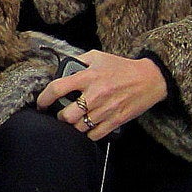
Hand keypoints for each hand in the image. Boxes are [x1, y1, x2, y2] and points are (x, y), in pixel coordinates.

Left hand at [35, 51, 167, 141]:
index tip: (41, 104)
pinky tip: (89, 127)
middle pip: (66, 115)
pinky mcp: (115, 121)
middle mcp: (95, 94)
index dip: (44, 98)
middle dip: (60, 116)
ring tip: (76, 120)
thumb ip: (79, 61)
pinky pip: (94, 134)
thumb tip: (63, 69)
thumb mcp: (98, 56)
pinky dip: (89, 133)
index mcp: (88, 76)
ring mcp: (105, 110)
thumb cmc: (122, 67)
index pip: (57, 88)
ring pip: (79, 127)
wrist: (150, 79)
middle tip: (62, 114)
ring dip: (74, 126)